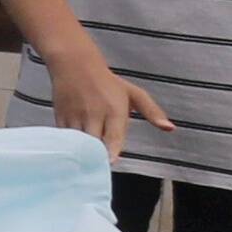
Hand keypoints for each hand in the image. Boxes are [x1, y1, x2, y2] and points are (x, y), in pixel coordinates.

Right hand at [43, 47, 166, 156]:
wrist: (75, 65)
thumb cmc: (108, 82)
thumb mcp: (134, 94)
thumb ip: (152, 112)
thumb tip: (170, 128)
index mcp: (114, 110)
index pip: (113, 138)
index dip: (111, 153)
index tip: (111, 162)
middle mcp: (94, 115)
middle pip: (94, 144)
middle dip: (97, 157)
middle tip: (100, 166)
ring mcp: (76, 116)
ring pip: (78, 143)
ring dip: (82, 153)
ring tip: (86, 163)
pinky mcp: (60, 117)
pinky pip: (65, 138)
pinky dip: (69, 146)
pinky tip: (74, 153)